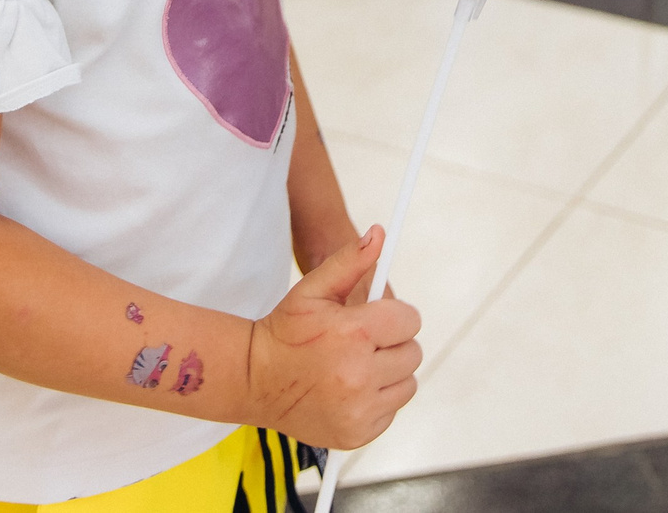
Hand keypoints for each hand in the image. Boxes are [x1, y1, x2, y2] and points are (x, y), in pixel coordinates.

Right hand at [245, 226, 421, 448]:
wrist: (255, 381)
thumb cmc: (284, 332)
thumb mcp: (312, 289)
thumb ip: (350, 261)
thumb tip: (379, 234)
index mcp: (353, 335)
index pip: (409, 320)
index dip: (393, 316)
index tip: (373, 321)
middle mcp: (359, 375)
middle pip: (412, 352)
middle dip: (392, 344)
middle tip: (362, 344)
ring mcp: (359, 409)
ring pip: (407, 383)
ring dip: (390, 373)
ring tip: (357, 366)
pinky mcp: (358, 433)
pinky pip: (391, 411)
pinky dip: (378, 400)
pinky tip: (351, 390)